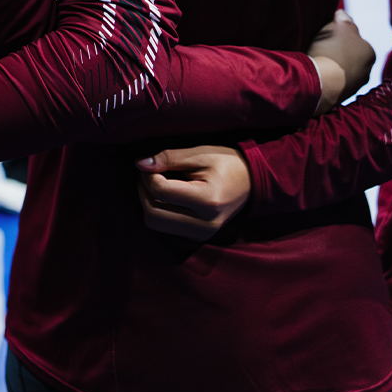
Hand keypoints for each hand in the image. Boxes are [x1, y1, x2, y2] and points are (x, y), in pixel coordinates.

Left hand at [135, 145, 250, 240]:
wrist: (252, 182)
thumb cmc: (227, 163)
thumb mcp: (199, 154)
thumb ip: (168, 158)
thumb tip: (140, 163)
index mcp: (208, 200)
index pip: (160, 191)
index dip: (148, 175)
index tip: (150, 164)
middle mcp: (205, 223)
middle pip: (152, 212)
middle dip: (143, 190)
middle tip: (148, 173)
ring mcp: (202, 234)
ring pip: (155, 223)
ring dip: (147, 201)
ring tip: (155, 183)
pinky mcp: (198, 237)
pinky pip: (164, 228)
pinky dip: (157, 211)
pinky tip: (164, 196)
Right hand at [308, 9, 374, 112]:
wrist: (320, 85)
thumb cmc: (331, 52)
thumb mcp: (339, 26)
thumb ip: (344, 19)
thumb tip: (343, 14)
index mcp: (370, 53)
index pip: (354, 38)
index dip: (339, 35)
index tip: (325, 35)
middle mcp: (366, 72)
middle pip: (348, 56)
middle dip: (336, 52)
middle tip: (319, 48)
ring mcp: (353, 88)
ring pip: (340, 71)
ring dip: (330, 66)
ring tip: (314, 62)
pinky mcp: (338, 99)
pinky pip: (331, 83)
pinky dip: (324, 78)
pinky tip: (314, 74)